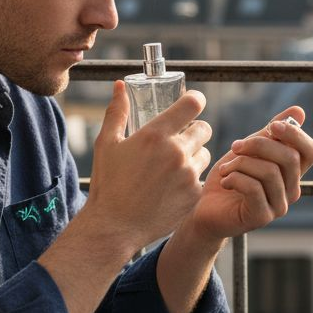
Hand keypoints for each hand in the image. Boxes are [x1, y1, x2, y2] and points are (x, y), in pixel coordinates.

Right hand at [79, 81, 212, 250]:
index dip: (195, 100)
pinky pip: (201, 178)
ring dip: (194, 156)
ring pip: (205, 154)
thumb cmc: (108, 184)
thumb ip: (117, 112)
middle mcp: (176, 152)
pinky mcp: (194, 195)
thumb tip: (120, 86)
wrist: (114, 226)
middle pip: (204, 128)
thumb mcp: (107, 144)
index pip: (193, 104)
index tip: (192, 103)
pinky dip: (191, 180)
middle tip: (181, 139)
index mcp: (156, 135)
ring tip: (174, 166)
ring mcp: (188, 175)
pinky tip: (173, 187)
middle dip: (194, 131)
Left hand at [184, 106, 312, 239]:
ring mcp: (279, 206)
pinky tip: (225, 181)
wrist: (206, 210)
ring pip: (270, 172)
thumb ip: (271, 133)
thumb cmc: (229, 178)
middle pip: (290, 158)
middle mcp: (291, 191)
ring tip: (226, 168)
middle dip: (259, 144)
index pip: (311, 151)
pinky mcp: (262, 217)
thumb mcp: (249, 150)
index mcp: (291, 173)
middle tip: (236, 146)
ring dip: (241, 163)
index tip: (272, 126)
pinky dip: (235, 178)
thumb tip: (299, 111)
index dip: (296, 134)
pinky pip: (254, 188)